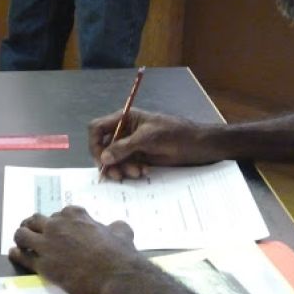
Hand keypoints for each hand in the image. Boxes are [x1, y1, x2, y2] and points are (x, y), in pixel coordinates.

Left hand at [9, 206, 142, 293]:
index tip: (63, 229)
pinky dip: (16, 253)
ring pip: (22, 234)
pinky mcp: (42, 265)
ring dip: (22, 236)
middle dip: (34, 225)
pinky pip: (21, 256)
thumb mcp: (122, 230)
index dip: (60, 222)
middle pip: (36, 220)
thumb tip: (114, 226)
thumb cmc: (120, 251)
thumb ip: (113, 226)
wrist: (115, 275)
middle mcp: (57, 225)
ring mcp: (47, 244)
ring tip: (23, 243)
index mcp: (75, 214)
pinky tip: (15, 253)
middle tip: (35, 233)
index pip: (60, 213)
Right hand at [89, 108, 218, 180]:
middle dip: (110, 162)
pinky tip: (145, 171)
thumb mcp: (148, 138)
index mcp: (125, 118)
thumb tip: (103, 158)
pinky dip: (132, 170)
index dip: (95, 144)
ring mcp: (133, 145)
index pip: (97, 128)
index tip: (101, 159)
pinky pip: (127, 166)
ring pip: (115, 160)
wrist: (198, 145)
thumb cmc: (174, 134)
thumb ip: (124, 147)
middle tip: (118, 175)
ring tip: (138, 172)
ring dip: (122, 168)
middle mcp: (125, 131)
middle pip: (104, 147)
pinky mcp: (140, 157)